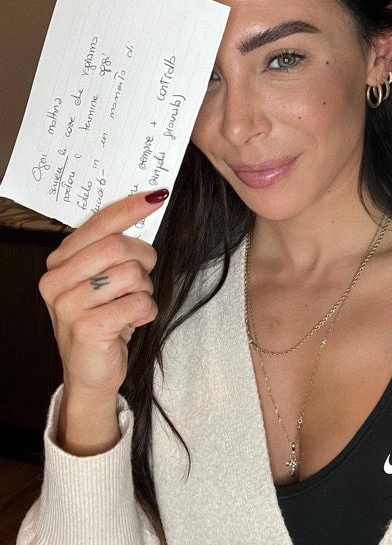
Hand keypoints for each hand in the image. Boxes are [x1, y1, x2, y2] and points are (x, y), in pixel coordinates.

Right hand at [39, 189, 168, 401]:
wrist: (90, 371)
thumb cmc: (103, 320)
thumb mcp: (103, 281)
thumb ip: (113, 251)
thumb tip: (147, 210)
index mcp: (61, 261)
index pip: (99, 224)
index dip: (131, 209)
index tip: (157, 196)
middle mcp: (56, 279)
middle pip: (119, 246)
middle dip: (145, 259)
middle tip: (143, 278)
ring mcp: (68, 304)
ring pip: (133, 274)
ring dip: (145, 290)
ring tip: (131, 305)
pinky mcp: (86, 327)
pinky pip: (138, 302)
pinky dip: (146, 311)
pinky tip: (133, 321)